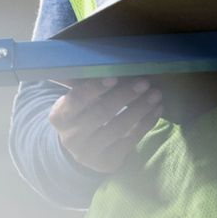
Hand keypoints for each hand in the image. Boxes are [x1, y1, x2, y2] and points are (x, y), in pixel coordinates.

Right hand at [48, 76, 162, 173]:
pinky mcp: (107, 162)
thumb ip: (82, 82)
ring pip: (118, 127)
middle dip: (125, 95)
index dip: (95, 88)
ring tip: (156, 94)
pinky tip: (156, 110)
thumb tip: (93, 55)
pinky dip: (145, 123)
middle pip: (101, 113)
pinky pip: (130, 141)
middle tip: (144, 82)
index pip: (77, 99)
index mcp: (60, 116)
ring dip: (140, 109)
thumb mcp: (75, 101)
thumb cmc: (82, 115)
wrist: (83, 150)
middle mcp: (71, 137)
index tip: (115, 77)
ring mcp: (89, 153)